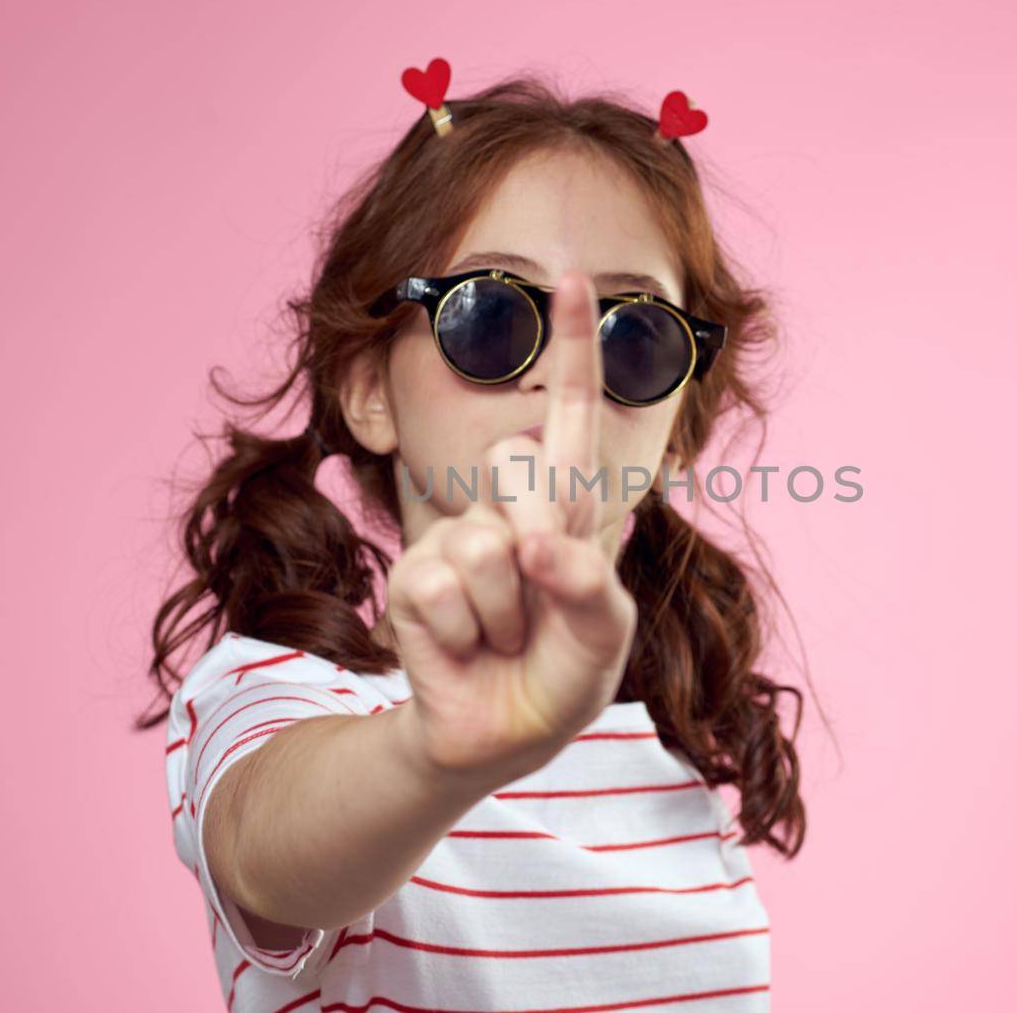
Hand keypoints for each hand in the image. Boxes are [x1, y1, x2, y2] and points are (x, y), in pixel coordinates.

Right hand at [384, 270, 637, 784]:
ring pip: (487, 544)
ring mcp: (457, 536)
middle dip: (541, 543)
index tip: (571, 281)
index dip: (573, 348)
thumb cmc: (561, 675)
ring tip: (504, 637)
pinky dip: (466, 633)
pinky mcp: (413, 573)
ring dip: (506, 614)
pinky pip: (444, 585)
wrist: (498, 735)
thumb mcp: (603, 637)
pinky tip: (467, 648)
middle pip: (521, 464)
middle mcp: (510, 510)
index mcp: (566, 510)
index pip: (570, 416)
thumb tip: (533, 545)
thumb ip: (588, 587)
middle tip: (537, 607)